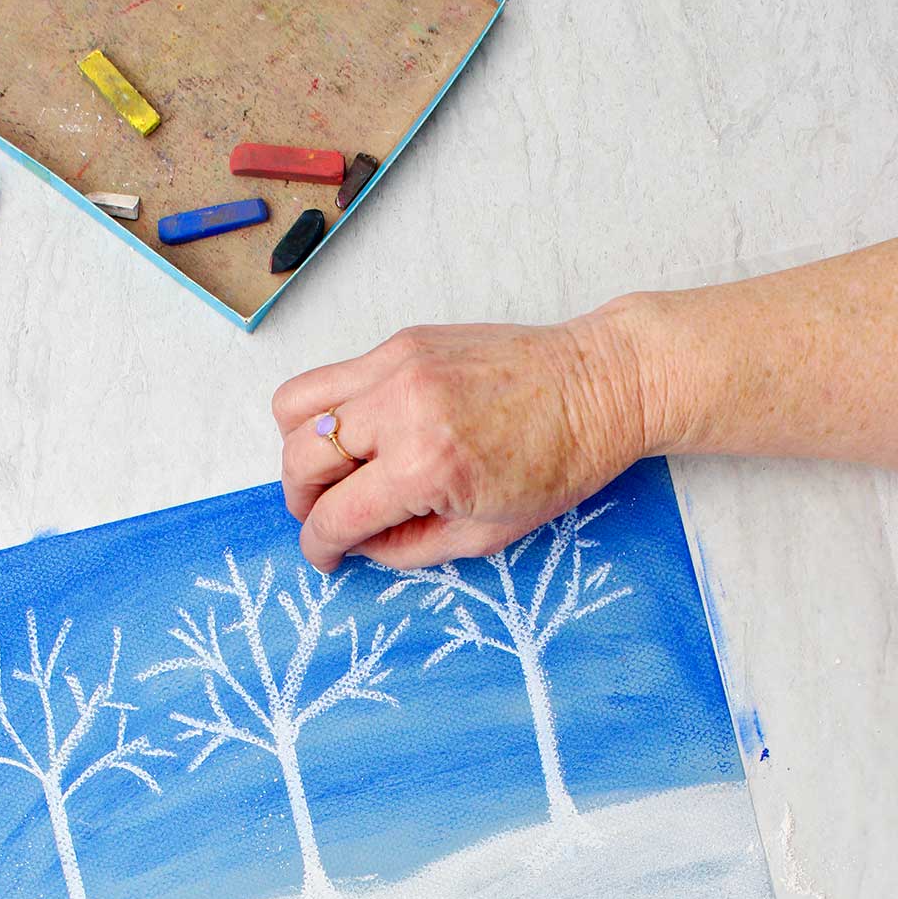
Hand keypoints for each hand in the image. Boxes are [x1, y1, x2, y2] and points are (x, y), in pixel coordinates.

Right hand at [272, 307, 656, 569]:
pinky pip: (332, 376)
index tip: (326, 557)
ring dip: (303, 449)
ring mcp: (398, 365)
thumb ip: (408, 548)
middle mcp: (401, 409)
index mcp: (425, 467)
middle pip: (300, 459)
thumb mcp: (486, 536)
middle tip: (326, 518)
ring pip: (296, 407)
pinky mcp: (403, 341)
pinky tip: (365, 435)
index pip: (334, 516)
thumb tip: (359, 545)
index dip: (320, 548)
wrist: (601, 385)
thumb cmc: (560, 462)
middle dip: (302, 503)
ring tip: (335, 473)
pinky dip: (330, 412)